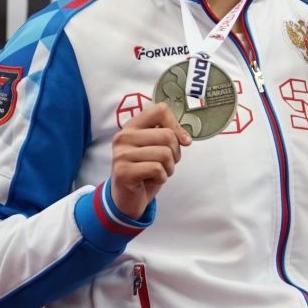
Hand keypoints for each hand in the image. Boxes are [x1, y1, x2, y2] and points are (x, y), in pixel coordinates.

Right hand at [110, 102, 189, 219]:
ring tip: (157, 172)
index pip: (160, 110)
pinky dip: (161, 178)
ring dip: (168, 168)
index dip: (177, 126)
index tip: (182, 141)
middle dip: (175, 153)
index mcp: (132, 126)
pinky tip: (150, 180)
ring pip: (165, 154)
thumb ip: (169, 136)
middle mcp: (123, 136)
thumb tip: (186, 139)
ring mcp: (121, 154)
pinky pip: (157, 169)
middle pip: (167, 135)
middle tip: (165, 163)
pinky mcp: (123, 171)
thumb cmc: (147, 169)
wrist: (128, 197)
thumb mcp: (158, 148)